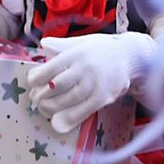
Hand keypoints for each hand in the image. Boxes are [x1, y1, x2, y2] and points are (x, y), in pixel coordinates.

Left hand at [27, 33, 151, 133]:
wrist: (131, 55)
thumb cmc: (103, 48)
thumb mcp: (83, 41)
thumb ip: (62, 44)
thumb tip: (43, 44)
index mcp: (76, 54)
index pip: (49, 69)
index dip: (35, 78)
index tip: (32, 82)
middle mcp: (84, 68)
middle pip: (55, 87)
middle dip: (41, 96)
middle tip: (35, 99)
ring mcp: (94, 84)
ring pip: (67, 100)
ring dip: (51, 108)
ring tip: (44, 109)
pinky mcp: (103, 97)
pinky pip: (83, 111)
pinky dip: (69, 119)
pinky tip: (59, 122)